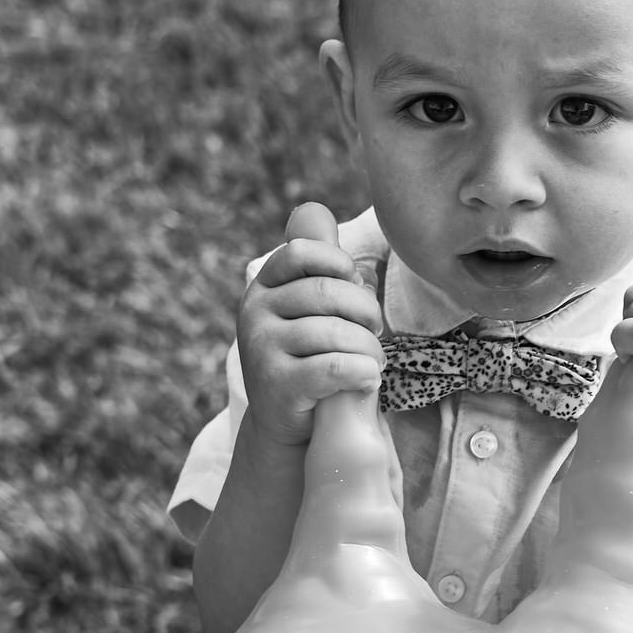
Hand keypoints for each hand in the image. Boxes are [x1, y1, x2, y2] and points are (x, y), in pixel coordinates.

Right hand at [236, 202, 384, 447]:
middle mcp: (255, 312)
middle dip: (366, 313)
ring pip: (336, 333)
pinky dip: (362, 372)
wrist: (289, 422)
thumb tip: (314, 210)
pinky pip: (334, 367)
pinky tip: (368, 378)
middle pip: (328, 293)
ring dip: (370, 349)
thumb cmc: (311, 356)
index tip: (356, 285)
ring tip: (375, 361)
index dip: (340, 265)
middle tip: (376, 332)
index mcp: (265, 286)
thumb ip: (317, 266)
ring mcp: (261, 349)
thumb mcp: (309, 309)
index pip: (302, 252)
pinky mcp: (277, 385)